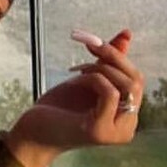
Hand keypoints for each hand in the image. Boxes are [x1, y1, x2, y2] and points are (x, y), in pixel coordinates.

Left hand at [10, 29, 143, 159]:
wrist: (30, 134)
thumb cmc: (57, 109)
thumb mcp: (85, 81)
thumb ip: (107, 62)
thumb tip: (126, 33)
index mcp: (126, 117)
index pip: (136, 80)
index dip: (118, 57)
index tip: (94, 43)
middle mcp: (127, 127)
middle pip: (136, 81)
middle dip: (113, 57)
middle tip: (91, 44)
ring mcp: (115, 132)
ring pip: (128, 86)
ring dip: (102, 68)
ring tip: (78, 69)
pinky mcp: (100, 131)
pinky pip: (110, 93)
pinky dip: (93, 79)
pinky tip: (74, 80)